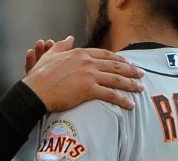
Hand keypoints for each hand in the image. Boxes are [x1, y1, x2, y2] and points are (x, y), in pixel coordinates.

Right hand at [21, 36, 143, 111]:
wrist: (36, 91)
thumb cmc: (40, 76)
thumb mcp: (51, 56)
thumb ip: (63, 46)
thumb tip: (70, 38)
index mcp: (80, 54)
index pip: (105, 54)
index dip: (118, 58)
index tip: (127, 62)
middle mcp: (87, 62)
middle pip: (114, 65)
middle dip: (130, 70)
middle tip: (141, 74)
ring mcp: (89, 75)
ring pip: (116, 79)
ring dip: (131, 84)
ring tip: (141, 88)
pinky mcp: (89, 90)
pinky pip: (111, 95)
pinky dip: (122, 100)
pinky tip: (130, 104)